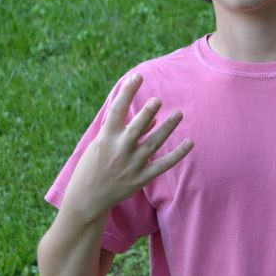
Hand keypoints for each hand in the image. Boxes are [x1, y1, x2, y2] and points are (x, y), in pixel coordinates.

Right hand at [64, 73, 192, 220]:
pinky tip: (189, 143)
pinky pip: (163, 164)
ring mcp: (131, 164)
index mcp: (105, 138)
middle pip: (136, 127)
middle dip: (147, 113)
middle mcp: (119, 150)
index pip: (117, 110)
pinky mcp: (141, 178)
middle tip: (158, 99)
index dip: (127, 91)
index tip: (137, 76)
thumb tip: (153, 118)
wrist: (86, 199)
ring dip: (167, 128)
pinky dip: (177, 154)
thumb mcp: (101, 144)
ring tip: (179, 114)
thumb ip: (124, 130)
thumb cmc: (92, 166)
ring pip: (153, 143)